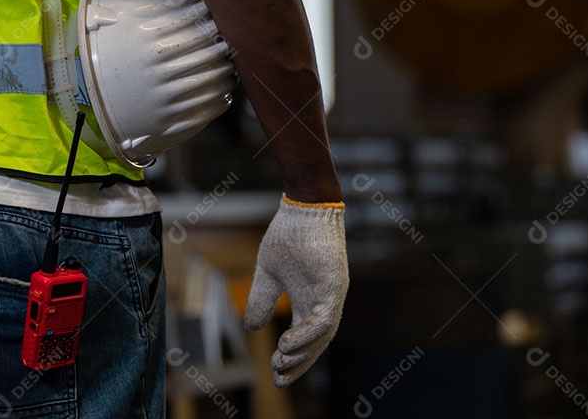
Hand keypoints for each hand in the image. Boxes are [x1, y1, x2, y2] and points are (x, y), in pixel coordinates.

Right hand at [244, 195, 347, 386]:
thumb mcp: (268, 273)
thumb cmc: (288, 237)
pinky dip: (308, 334)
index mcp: (309, 300)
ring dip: (303, 352)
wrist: (302, 208)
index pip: (305, 339)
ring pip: (323, 335)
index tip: (276, 377)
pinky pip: (326, 318)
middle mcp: (324, 301)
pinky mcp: (336, 285)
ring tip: (281, 361)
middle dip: (299, 364)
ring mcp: (332, 294)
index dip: (293, 360)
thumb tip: (251, 327)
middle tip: (279, 379)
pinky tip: (288, 343)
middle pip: (316, 343)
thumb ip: (262, 299)